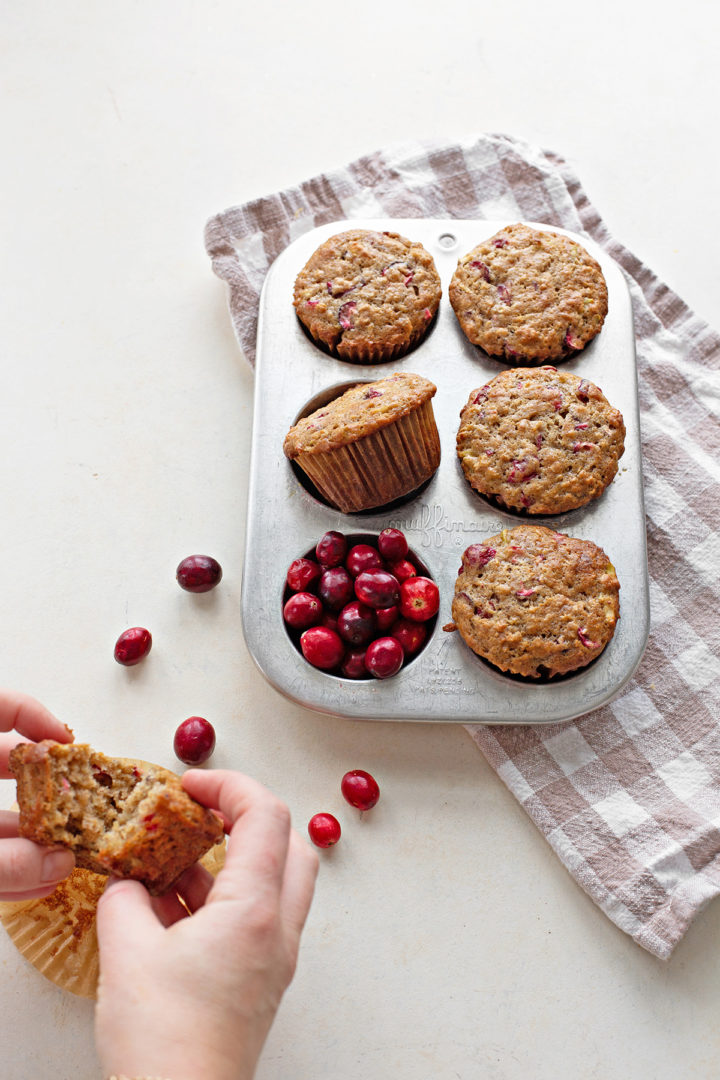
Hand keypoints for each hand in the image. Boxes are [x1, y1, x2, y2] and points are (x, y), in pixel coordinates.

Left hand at [0, 688, 74, 900]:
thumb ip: (5, 861)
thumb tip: (59, 866)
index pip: (0, 705)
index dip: (36, 715)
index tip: (68, 745)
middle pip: (5, 762)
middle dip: (48, 791)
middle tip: (78, 807)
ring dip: (33, 839)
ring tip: (67, 860)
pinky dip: (8, 866)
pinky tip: (35, 884)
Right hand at [95, 769, 318, 1079]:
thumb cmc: (166, 1046)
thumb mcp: (125, 955)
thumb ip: (125, 901)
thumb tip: (127, 884)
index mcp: (254, 910)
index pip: (265, 815)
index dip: (228, 785)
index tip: (190, 784)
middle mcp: (277, 930)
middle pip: (290, 842)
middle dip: (247, 816)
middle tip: (203, 811)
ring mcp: (274, 958)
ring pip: (275, 881)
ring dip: (231, 860)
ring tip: (175, 860)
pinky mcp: (260, 982)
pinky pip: (254, 919)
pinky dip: (222, 899)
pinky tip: (172, 908)